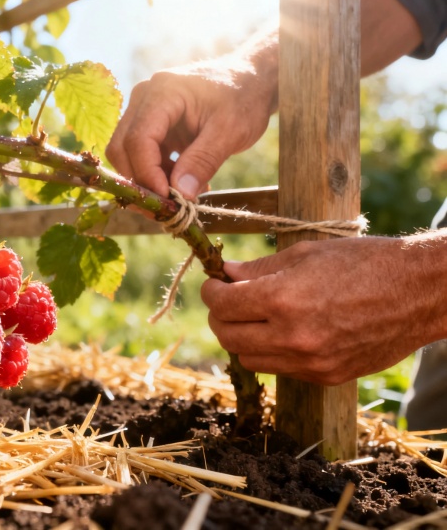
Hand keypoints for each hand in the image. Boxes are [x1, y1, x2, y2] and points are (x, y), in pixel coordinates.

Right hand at [105, 49, 276, 199]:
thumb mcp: (230, 131)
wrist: (250, 79)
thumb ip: (203, 161)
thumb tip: (180, 195)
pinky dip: (156, 174)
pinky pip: (140, 155)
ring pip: (127, 154)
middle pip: (122, 148)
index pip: (138, 140)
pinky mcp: (149, 124)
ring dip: (148, 180)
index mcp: (162, 92)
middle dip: (141, 182)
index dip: (147, 174)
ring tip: (182, 195)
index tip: (168, 200)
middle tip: (166, 208)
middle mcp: (143, 98)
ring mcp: (143, 110)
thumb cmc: (244, 97)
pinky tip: (183, 183)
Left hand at [200, 236, 444, 384]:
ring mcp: (309, 362)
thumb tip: (224, 275)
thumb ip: (259, 269)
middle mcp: (292, 336)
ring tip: (257, 317)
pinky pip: (280, 370)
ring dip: (243, 338)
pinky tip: (286, 332)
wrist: (419, 293)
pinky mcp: (325, 377)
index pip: (221, 304)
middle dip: (220, 316)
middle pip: (227, 337)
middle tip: (229, 300)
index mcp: (283, 299)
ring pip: (248, 359)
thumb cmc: (364, 263)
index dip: (211, 291)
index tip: (215, 283)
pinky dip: (272, 352)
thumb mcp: (306, 254)